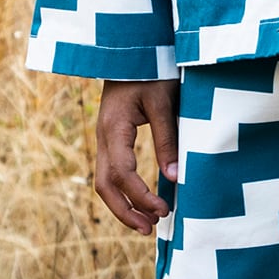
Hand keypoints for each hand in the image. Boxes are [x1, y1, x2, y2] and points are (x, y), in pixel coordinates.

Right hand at [92, 79, 179, 234]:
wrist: (132, 49)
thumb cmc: (151, 70)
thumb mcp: (164, 101)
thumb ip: (168, 138)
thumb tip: (175, 177)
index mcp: (114, 127)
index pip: (121, 172)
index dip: (140, 196)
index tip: (164, 209)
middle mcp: (103, 136)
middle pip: (104, 184)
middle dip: (125, 211)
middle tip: (151, 229)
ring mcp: (104, 138)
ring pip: (104, 181)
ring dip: (123, 205)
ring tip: (148, 224)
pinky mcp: (111, 138)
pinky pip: (111, 171)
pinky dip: (124, 191)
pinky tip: (142, 202)